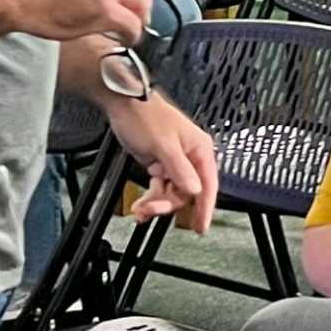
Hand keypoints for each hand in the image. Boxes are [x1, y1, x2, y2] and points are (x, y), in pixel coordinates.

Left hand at [108, 89, 218, 234]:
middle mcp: (190, 157)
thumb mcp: (163, 145)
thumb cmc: (145, 115)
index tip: (201, 227)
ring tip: (141, 209)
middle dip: (168, 204)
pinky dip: (150, 198)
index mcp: (199, 149)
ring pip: (171, 193)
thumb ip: (180, 170)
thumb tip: (196, 190)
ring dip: (156, 203)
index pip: (208, 184)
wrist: (123, 103)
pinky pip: (159, 188)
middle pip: (186, 192)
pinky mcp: (160, 164)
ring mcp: (174, 162)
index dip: (205, 207)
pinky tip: (141, 206)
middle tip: (152, 210)